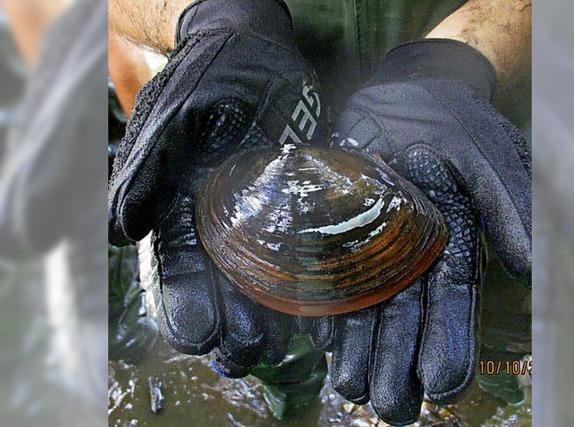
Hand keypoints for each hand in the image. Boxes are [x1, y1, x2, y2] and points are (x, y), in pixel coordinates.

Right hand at [108, 0, 324, 374]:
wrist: (258, 49)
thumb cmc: (210, 75)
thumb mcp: (173, 117)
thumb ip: (145, 170)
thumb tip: (119, 230)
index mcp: (180, 206)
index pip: (177, 267)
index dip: (184, 303)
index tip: (197, 338)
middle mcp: (217, 220)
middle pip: (219, 283)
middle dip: (228, 322)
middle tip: (243, 356)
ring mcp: (258, 214)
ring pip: (259, 276)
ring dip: (265, 315)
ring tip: (274, 348)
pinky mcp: (296, 205)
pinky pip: (300, 250)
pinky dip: (305, 280)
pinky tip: (315, 309)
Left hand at [303, 40, 530, 423]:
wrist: (408, 91)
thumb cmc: (455, 122)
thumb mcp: (490, 156)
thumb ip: (508, 207)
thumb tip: (526, 267)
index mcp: (452, 241)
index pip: (452, 300)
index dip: (450, 341)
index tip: (443, 384)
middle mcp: (412, 252)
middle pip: (407, 313)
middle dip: (399, 360)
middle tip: (390, 406)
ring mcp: (374, 242)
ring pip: (368, 303)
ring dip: (361, 349)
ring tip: (352, 390)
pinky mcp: (340, 228)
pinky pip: (331, 272)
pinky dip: (326, 306)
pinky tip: (322, 342)